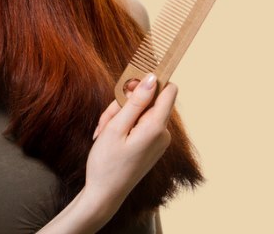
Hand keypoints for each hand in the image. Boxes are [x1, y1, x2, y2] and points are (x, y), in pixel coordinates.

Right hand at [84, 74, 176, 212]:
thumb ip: (135, 101)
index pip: (169, 89)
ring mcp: (159, 140)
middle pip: (150, 100)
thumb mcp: (116, 127)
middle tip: (106, 120)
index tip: (129, 85)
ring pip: (141, 111)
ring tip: (104, 132)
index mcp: (156, 127)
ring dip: (121, 115)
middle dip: (126, 103)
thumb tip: (152, 78)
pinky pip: (140, 124)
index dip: (150, 81)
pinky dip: (124, 125)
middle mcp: (163, 133)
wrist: (104, 195)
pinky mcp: (152, 145)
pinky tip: (110, 137)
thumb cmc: (106, 162)